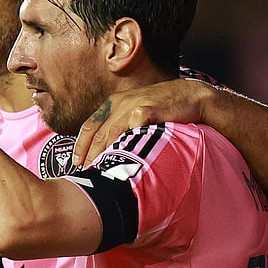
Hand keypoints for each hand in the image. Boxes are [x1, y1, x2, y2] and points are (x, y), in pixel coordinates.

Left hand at [72, 77, 215, 166]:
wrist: (191, 95)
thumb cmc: (162, 107)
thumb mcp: (135, 110)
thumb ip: (120, 124)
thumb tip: (104, 149)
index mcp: (113, 103)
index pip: (89, 125)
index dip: (80, 146)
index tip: (76, 163)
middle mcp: (120, 102)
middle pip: (97, 132)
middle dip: (88, 154)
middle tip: (84, 172)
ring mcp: (134, 105)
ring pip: (111, 132)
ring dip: (103, 153)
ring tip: (98, 170)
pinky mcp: (150, 109)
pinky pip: (134, 128)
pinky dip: (127, 143)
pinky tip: (124, 159)